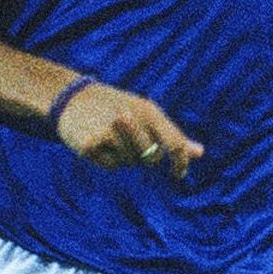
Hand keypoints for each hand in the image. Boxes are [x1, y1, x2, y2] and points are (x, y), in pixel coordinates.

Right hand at [55, 82, 203, 180]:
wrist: (72, 98)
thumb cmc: (115, 107)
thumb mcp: (145, 114)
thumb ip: (171, 134)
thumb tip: (200, 153)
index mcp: (148, 110)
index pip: (174, 143)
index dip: (181, 163)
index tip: (178, 174)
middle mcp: (131, 118)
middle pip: (152, 158)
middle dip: (144, 157)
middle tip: (129, 141)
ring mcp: (110, 130)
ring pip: (129, 163)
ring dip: (123, 158)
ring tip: (110, 137)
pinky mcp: (90, 143)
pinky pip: (109, 165)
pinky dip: (105, 159)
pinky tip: (96, 143)